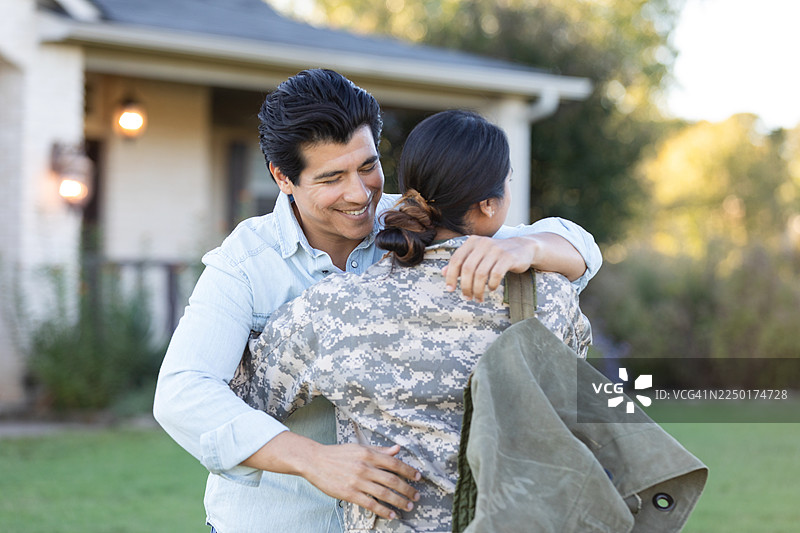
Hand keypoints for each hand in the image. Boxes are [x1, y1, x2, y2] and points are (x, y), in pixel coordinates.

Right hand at [243, 432, 420, 519]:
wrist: (315, 460)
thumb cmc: (338, 454)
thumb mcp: (359, 447)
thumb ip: (379, 450)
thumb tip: (397, 449)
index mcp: (368, 454)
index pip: (394, 463)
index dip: (408, 471)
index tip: (418, 478)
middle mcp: (365, 467)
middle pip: (392, 480)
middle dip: (407, 489)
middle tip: (417, 496)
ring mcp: (357, 481)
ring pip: (384, 493)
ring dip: (399, 501)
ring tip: (408, 506)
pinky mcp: (349, 493)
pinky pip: (370, 504)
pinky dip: (383, 510)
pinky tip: (392, 514)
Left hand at [443, 236, 535, 301]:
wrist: (523, 247)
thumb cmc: (496, 254)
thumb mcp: (477, 255)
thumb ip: (461, 262)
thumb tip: (443, 272)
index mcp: (472, 242)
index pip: (456, 260)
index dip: (450, 276)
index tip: (450, 290)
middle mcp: (483, 243)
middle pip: (467, 269)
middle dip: (465, 286)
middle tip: (467, 297)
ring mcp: (496, 249)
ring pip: (481, 274)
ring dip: (478, 289)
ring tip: (478, 298)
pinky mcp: (508, 257)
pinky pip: (496, 275)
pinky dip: (491, 285)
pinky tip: (491, 289)